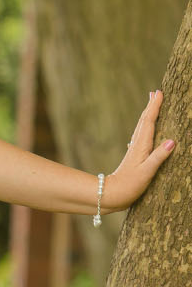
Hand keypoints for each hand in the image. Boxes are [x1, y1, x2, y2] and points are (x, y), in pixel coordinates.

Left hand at [102, 89, 175, 211]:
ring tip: (151, 103)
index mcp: (141, 146)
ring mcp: (134, 150)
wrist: (113, 194)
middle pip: (144, 120)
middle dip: (151, 106)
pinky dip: (145, 127)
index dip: (154, 107)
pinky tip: (146, 129)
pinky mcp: (134, 156)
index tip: (159, 93)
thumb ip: (158, 157)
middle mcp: (137, 144)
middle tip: (155, 92)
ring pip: (142, 127)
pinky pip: (141, 135)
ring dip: (147, 114)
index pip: (149, 122)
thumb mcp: (147, 172)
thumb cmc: (130, 185)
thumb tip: (172, 142)